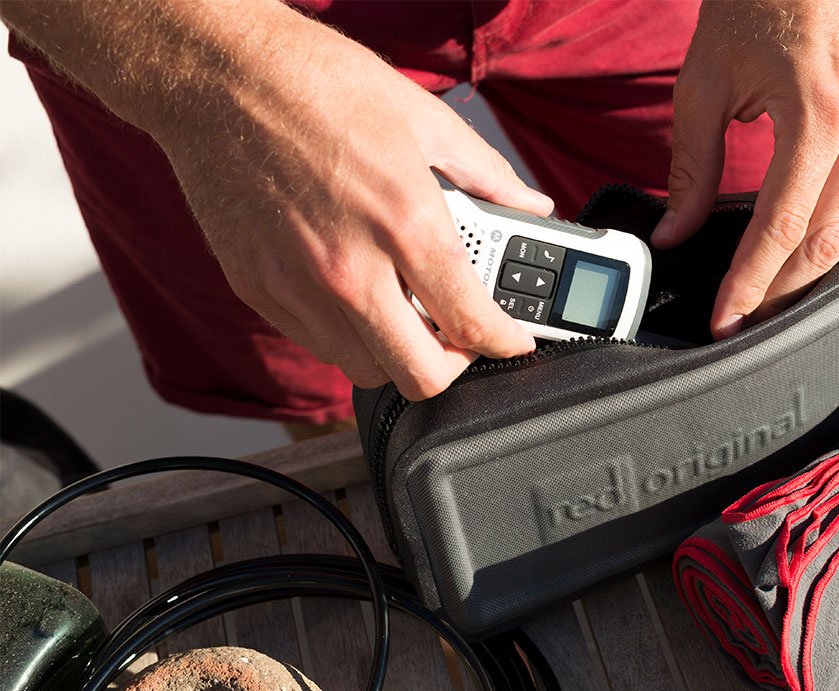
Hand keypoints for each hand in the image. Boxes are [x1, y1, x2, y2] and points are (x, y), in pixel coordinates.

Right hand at [146, 12, 551, 397]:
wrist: (217, 72)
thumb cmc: (318, 84)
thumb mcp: (424, 119)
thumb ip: (487, 175)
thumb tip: (529, 205)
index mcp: (405, 224)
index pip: (472, 323)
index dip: (506, 343)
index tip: (512, 340)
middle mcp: (350, 269)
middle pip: (420, 377)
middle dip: (453, 365)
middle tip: (459, 335)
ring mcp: (298, 288)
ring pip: (366, 370)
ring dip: (397, 352)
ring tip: (406, 309)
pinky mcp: (258, 291)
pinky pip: (317, 344)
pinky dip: (347, 335)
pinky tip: (355, 293)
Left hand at [653, 0, 838, 338]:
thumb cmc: (755, 6)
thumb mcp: (703, 87)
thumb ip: (691, 171)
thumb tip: (675, 234)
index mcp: (817, 114)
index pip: (781, 227)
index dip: (749, 283)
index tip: (726, 318)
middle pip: (827, 242)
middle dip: (781, 291)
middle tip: (745, 317)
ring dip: (824, 267)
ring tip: (781, 286)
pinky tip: (835, 243)